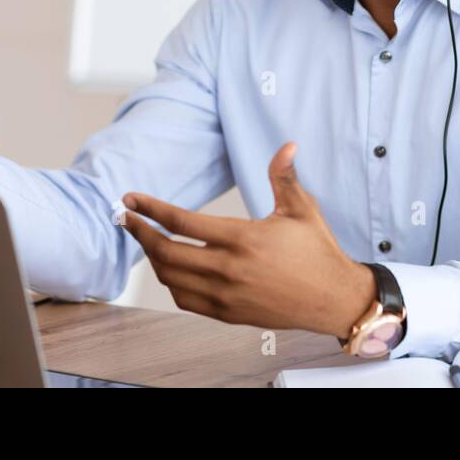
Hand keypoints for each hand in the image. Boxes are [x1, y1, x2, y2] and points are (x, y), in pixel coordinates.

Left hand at [120, 142, 376, 338]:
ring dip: (153, 257)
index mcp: (243, 239)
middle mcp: (229, 269)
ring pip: (170, 277)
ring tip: (148, 239)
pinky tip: (171, 268)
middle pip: (166, 252)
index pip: (181, 222)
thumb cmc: (318, 251)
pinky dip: (170, 282)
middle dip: (139, 232)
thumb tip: (287, 145)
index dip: (150, 209)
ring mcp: (226, 295)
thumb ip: (285, 177)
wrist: (332, 299)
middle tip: (126, 218)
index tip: (131, 199)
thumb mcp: (302, 209)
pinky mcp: (228, 313)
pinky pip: (185, 299)